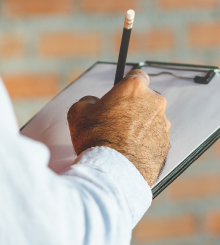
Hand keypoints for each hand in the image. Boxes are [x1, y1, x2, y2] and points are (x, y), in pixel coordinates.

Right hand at [67, 69, 170, 185]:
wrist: (113, 170)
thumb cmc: (95, 138)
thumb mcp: (77, 112)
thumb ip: (88, 100)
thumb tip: (94, 102)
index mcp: (134, 88)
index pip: (137, 74)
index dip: (126, 82)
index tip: (119, 91)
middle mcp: (154, 102)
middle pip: (145, 97)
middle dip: (132, 105)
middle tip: (114, 118)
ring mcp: (163, 124)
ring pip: (150, 118)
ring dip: (139, 124)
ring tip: (120, 138)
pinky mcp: (166, 143)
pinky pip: (154, 137)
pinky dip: (144, 140)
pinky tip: (128, 149)